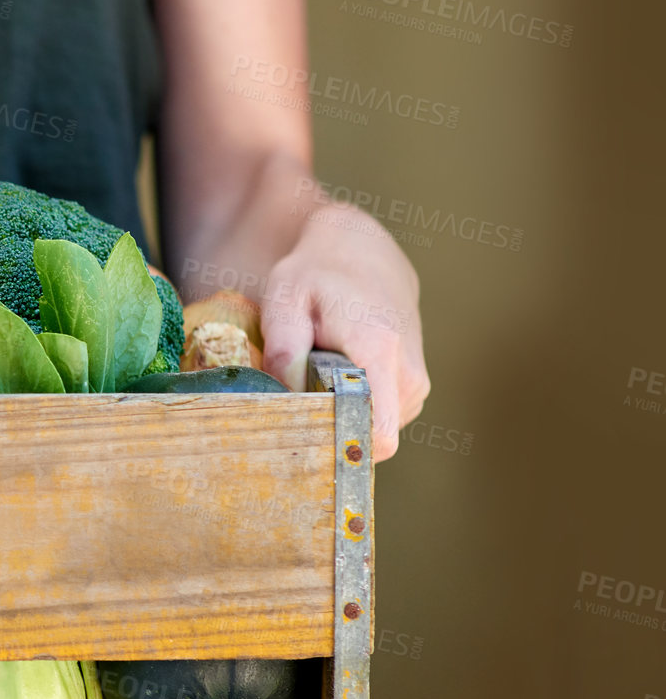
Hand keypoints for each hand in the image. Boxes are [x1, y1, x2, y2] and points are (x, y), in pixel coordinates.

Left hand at [258, 208, 429, 460]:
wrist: (360, 252)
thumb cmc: (316, 276)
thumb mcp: (284, 301)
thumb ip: (283, 351)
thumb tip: (285, 402)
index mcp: (379, 352)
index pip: (378, 435)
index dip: (339, 447)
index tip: (304, 439)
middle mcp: (407, 375)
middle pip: (370, 440)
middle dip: (331, 433)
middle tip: (296, 409)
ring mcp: (415, 384)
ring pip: (373, 432)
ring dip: (341, 417)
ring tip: (315, 383)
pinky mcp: (412, 389)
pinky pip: (379, 419)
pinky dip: (354, 410)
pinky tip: (333, 382)